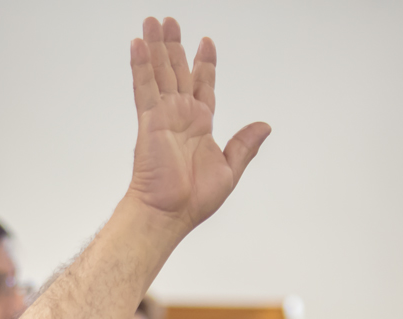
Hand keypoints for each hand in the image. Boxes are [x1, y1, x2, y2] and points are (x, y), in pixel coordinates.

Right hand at [127, 18, 270, 233]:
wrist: (170, 213)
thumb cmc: (193, 200)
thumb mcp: (230, 170)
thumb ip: (244, 145)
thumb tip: (264, 126)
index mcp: (199, 125)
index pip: (202, 85)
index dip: (204, 63)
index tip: (205, 42)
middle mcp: (180, 116)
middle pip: (177, 71)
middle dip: (173, 46)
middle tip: (169, 21)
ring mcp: (163, 116)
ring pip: (159, 72)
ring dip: (155, 47)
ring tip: (152, 22)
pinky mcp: (149, 121)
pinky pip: (144, 88)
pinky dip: (140, 65)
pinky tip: (137, 44)